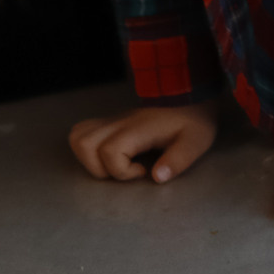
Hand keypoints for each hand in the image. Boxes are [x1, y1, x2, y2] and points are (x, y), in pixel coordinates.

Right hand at [68, 102, 218, 183]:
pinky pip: (83, 131)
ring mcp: (112, 120)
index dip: (122, 171)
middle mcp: (120, 122)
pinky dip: (88, 149)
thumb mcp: (196, 142)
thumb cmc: (194, 120)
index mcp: (139, 128)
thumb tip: (157, 177)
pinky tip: (112, 155)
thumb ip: (178, 160)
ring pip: (78, 136)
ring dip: (90, 159)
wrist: (191, 96)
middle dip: (98, 168)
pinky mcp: (111, 121)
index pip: (110, 150)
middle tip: (125, 170)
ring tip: (115, 165)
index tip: (144, 171)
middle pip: (83, 143)